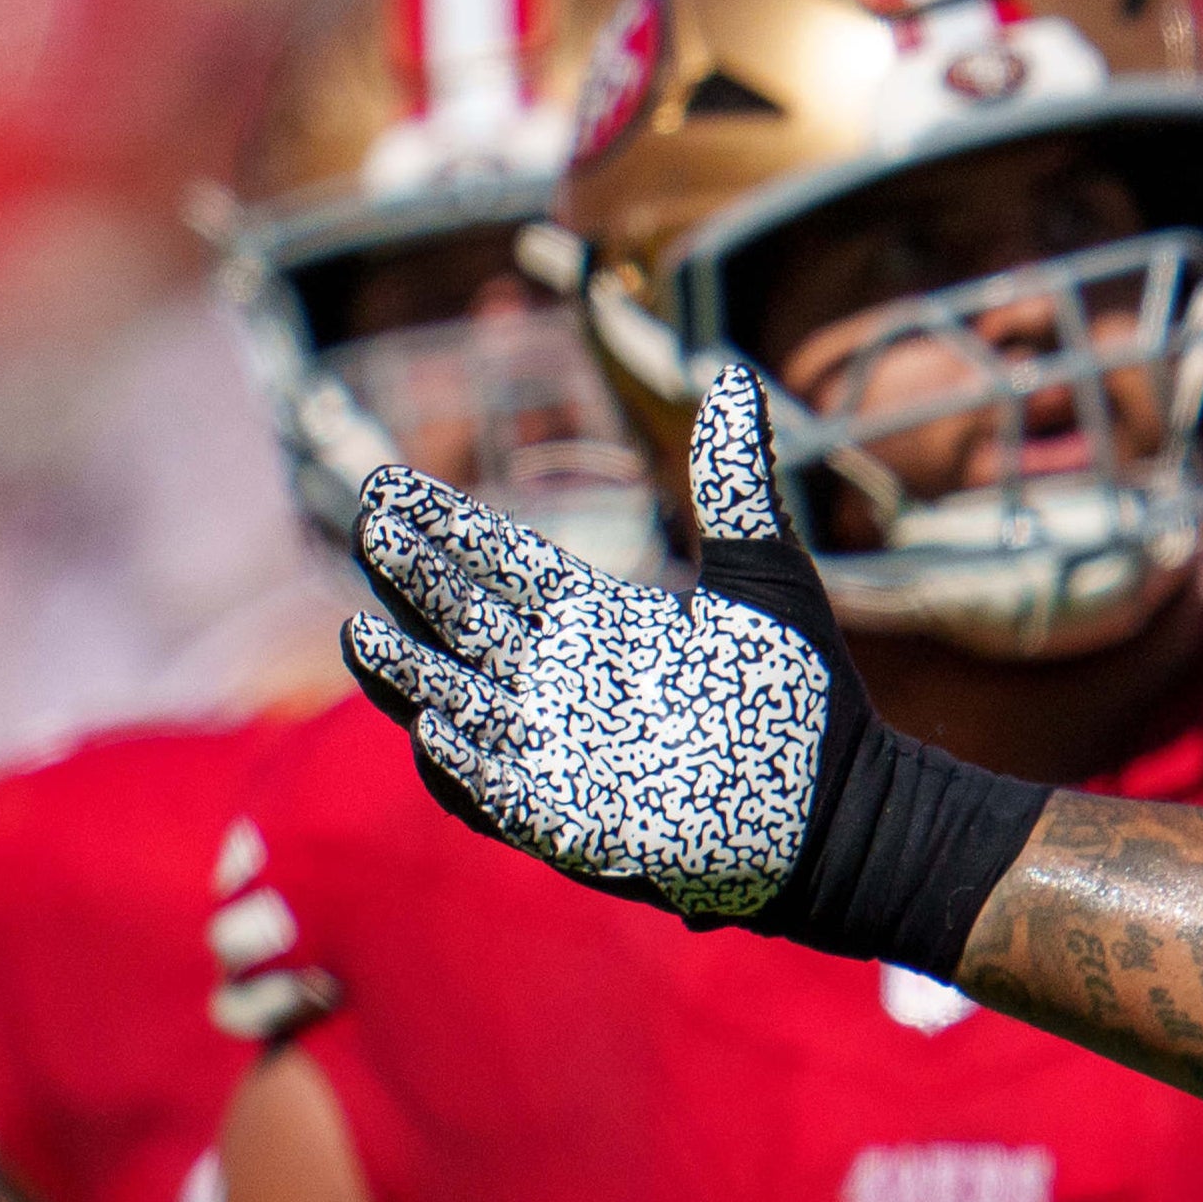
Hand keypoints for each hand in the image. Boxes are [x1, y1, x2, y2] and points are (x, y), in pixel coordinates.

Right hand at [346, 361, 1042, 967]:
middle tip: (368, 524)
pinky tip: (434, 731)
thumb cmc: (802, 701)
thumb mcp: (767, 576)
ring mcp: (560, 756)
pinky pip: (501, 797)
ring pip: (457, 706)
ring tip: (360, 634)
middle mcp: (561, 684)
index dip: (445, 527)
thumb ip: (735, 482)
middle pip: (462, 624)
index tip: (387, 484)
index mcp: (595, 623)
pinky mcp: (575, 825)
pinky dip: (466, 768)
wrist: (841, 806)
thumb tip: (730, 376)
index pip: (500, 565)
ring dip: (406, 676)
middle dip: (411, 579)